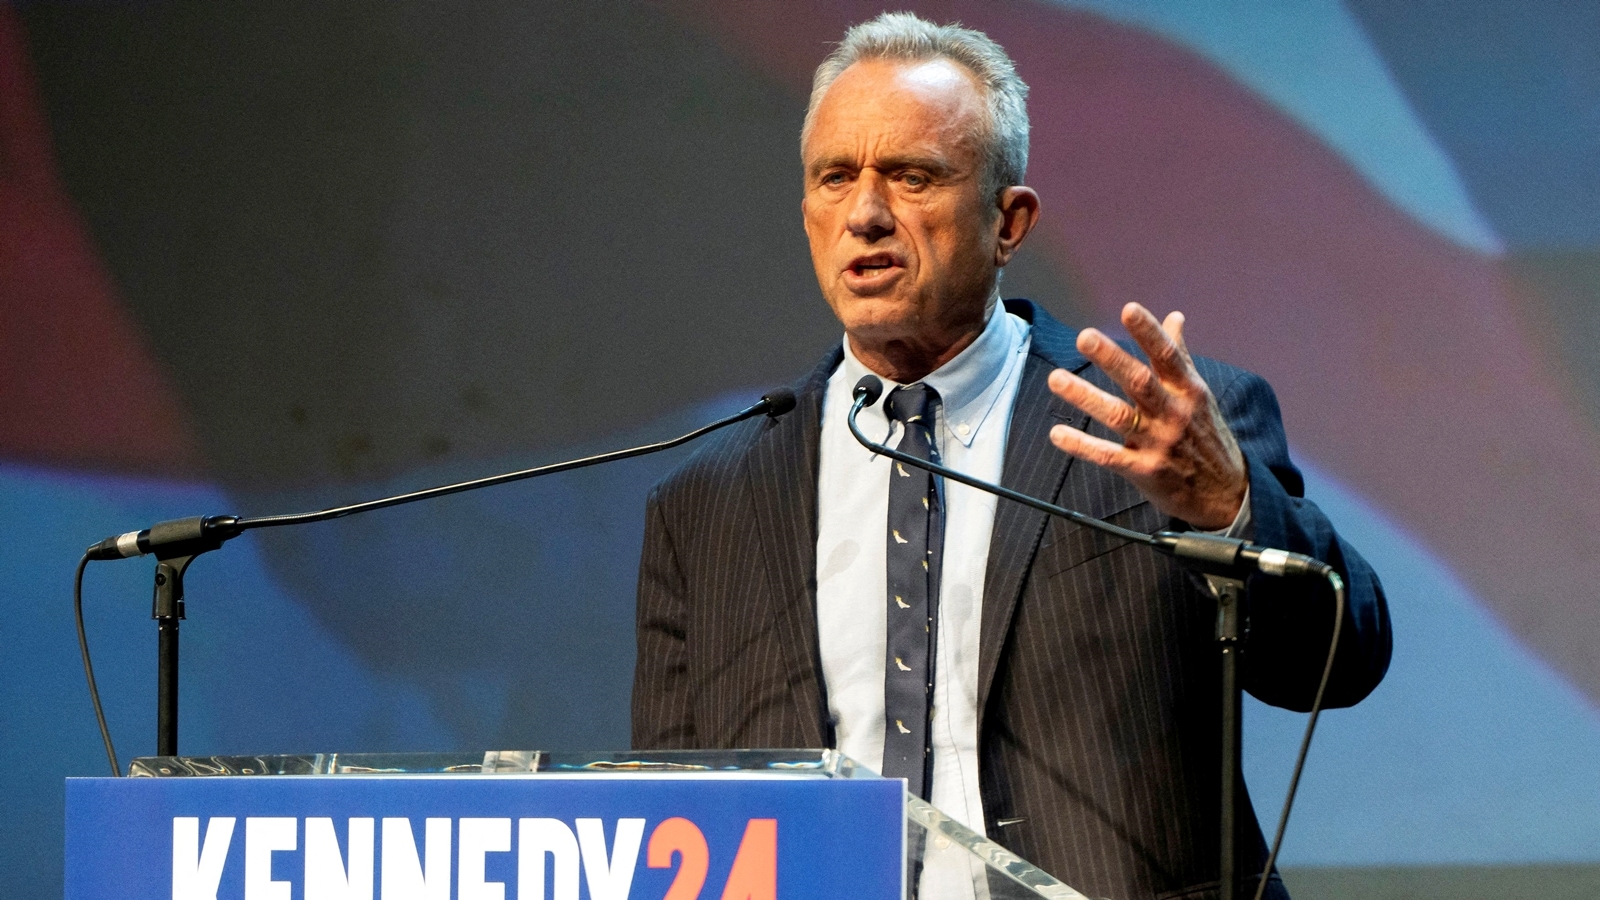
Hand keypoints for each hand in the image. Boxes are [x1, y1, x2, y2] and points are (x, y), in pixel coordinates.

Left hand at [1046, 302, 1246, 529]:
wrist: (1226, 494)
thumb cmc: (1207, 436)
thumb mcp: (1200, 394)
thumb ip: (1181, 356)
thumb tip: (1175, 317)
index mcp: (1188, 390)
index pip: (1168, 355)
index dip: (1148, 332)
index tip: (1129, 309)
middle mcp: (1174, 413)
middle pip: (1140, 381)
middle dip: (1112, 358)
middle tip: (1085, 337)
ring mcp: (1158, 442)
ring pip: (1118, 416)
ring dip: (1086, 397)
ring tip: (1055, 379)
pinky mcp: (1144, 470)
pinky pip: (1109, 456)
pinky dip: (1082, 446)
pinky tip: (1057, 434)